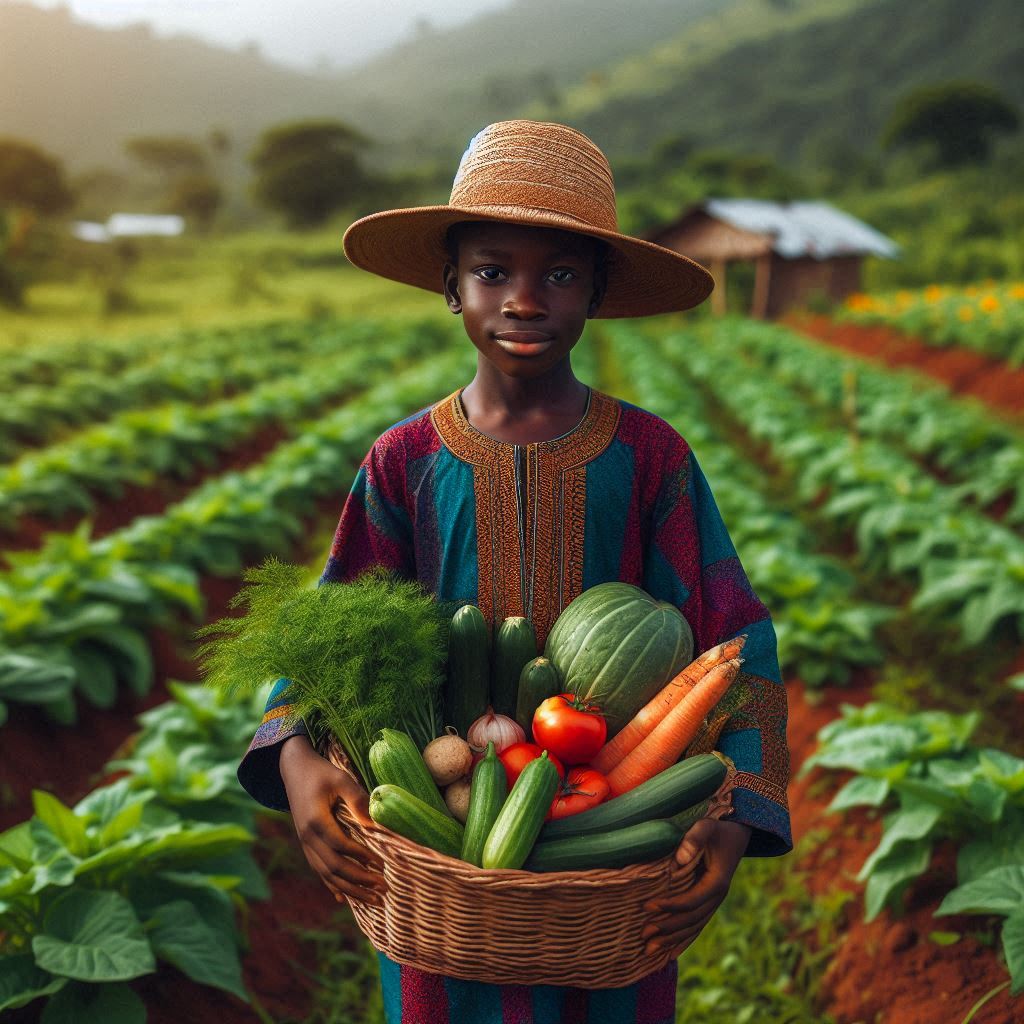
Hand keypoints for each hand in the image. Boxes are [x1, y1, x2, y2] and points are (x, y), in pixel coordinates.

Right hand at [279, 734, 387, 907]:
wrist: (294, 768)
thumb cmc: (321, 772)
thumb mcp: (341, 779)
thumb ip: (357, 799)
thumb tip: (375, 824)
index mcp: (316, 821)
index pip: (340, 846)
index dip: (361, 857)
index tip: (381, 864)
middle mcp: (307, 837)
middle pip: (333, 868)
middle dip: (359, 881)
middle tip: (382, 889)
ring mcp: (305, 842)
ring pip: (326, 874)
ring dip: (349, 888)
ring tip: (371, 899)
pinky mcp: (306, 843)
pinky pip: (318, 869)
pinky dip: (332, 885)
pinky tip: (343, 898)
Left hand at [640, 818, 750, 957]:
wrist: (737, 833)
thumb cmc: (718, 828)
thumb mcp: (707, 827)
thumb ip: (694, 839)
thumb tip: (680, 859)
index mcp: (717, 882)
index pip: (691, 900)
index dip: (670, 906)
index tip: (648, 907)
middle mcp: (717, 896)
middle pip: (691, 920)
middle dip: (667, 929)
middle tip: (643, 935)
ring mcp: (714, 901)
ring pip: (693, 927)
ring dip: (672, 940)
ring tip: (649, 951)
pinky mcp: (709, 902)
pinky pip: (696, 924)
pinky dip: (683, 939)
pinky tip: (670, 953)